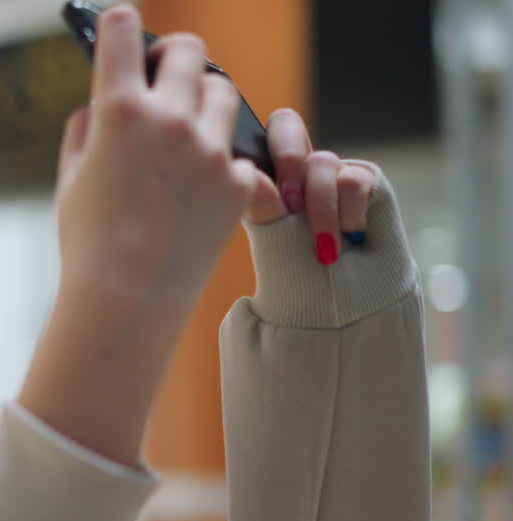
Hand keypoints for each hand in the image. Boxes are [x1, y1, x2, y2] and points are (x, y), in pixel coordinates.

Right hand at [54, 4, 256, 316]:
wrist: (126, 300)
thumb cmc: (87, 242)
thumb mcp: (70, 177)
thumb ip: (87, 128)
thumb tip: (103, 104)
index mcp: (117, 110)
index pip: (124, 30)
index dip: (121, 25)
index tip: (122, 30)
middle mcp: (168, 119)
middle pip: (188, 51)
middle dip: (173, 57)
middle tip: (164, 73)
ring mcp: (208, 150)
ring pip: (223, 92)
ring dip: (203, 100)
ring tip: (186, 128)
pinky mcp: (236, 182)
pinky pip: (234, 151)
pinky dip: (217, 159)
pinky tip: (196, 184)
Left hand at [244, 108, 376, 265]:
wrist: (346, 302)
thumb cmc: (303, 278)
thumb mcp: (275, 239)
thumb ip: (263, 205)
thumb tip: (250, 171)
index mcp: (262, 181)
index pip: (252, 138)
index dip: (253, 149)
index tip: (254, 183)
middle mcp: (295, 171)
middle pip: (286, 124)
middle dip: (288, 160)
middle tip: (291, 203)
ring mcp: (329, 173)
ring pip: (321, 161)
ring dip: (321, 208)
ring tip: (324, 245)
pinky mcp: (364, 181)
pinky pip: (354, 179)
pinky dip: (349, 214)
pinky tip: (350, 236)